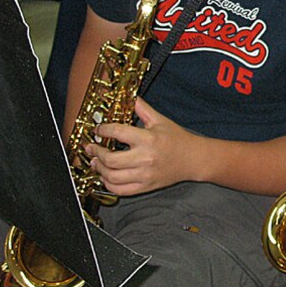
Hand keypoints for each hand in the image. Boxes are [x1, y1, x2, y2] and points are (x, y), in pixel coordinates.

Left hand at [84, 98, 200, 194]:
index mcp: (148, 139)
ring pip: (112, 177)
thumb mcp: (160, 120)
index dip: (103, 130)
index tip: (98, 129)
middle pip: (110, 160)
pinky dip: (108, 184)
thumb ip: (142, 108)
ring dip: (99, 169)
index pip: (118, 132)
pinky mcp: (146, 186)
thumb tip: (129, 97)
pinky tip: (106, 176)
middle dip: (96, 153)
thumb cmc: (177, 139)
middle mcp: (145, 158)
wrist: (194, 159)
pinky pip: (121, 190)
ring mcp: (145, 175)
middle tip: (91, 147)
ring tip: (95, 162)